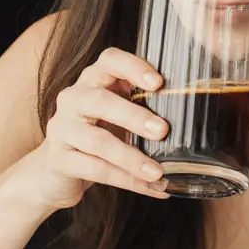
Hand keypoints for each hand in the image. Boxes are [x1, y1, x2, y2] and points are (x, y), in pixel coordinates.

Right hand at [24, 48, 171, 213]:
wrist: (55, 171)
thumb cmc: (98, 136)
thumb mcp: (117, 116)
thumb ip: (144, 109)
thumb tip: (193, 121)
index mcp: (92, 81)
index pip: (109, 60)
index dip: (133, 67)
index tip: (158, 83)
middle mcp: (72, 99)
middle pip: (100, 101)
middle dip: (134, 116)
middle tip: (163, 131)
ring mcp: (61, 129)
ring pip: (98, 141)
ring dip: (132, 158)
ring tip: (158, 173)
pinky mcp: (58, 160)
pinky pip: (95, 169)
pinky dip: (126, 180)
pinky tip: (150, 188)